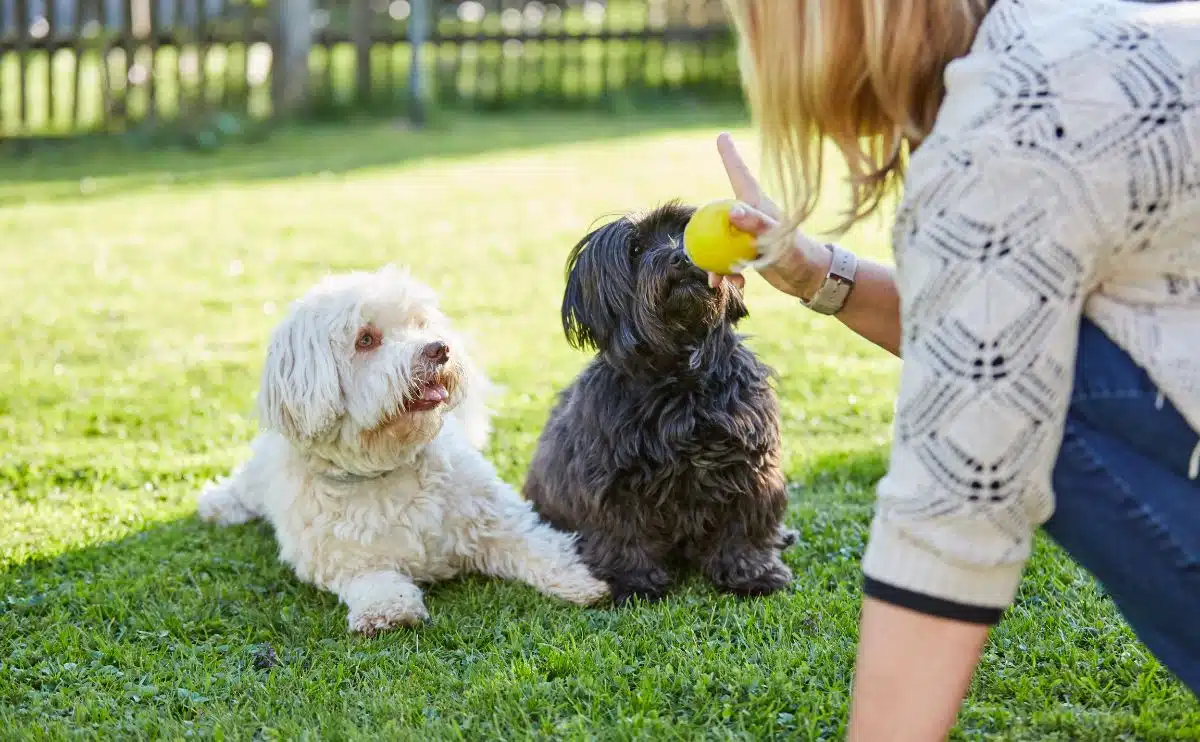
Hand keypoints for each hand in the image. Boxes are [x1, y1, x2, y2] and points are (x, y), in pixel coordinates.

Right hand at [708, 133, 832, 301]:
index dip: (729, 155)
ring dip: (714, 261)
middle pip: (718, 214)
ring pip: (719, 240)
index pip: (739, 175)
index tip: (722, 135)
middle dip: (704, 232)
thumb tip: (731, 211)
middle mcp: (751, 216)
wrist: (813, 280)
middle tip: (697, 253)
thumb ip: (756, 225)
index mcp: (757, 204)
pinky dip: (726, 273)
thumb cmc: (800, 256)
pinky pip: (727, 258)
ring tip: (717, 280)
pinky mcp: (749, 252)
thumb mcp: (778, 241)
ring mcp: (748, 234)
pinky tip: (735, 285)